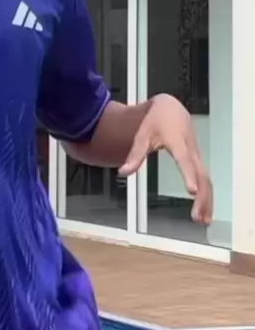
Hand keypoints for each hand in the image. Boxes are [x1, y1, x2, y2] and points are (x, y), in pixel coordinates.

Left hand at [118, 94, 212, 224]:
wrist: (171, 108)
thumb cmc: (155, 121)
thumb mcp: (142, 135)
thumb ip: (134, 155)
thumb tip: (122, 172)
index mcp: (177, 141)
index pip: (184, 160)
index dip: (188, 175)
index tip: (192, 192)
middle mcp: (191, 149)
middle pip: (201, 175)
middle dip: (202, 197)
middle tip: (197, 218)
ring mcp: (197, 155)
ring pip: (206, 179)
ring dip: (207, 200)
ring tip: (203, 221)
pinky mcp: (198, 159)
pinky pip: (206, 178)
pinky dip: (207, 194)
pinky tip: (204, 210)